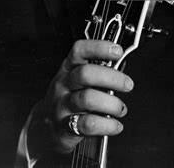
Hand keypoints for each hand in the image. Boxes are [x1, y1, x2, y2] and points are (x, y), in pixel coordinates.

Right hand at [27, 40, 132, 156]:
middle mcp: (64, 84)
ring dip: (111, 104)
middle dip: (111, 78)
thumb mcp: (76, 80)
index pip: (80, 51)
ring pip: (87, 99)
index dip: (99, 47)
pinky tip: (115, 125)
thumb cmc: (68, 97)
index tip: (117, 51)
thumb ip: (96, 72)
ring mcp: (62, 104)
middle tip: (127, 84)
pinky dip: (107, 125)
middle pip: (85, 74)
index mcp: (68, 68)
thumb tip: (121, 68)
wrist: (46, 126)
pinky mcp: (65, 126)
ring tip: (120, 108)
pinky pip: (88, 124)